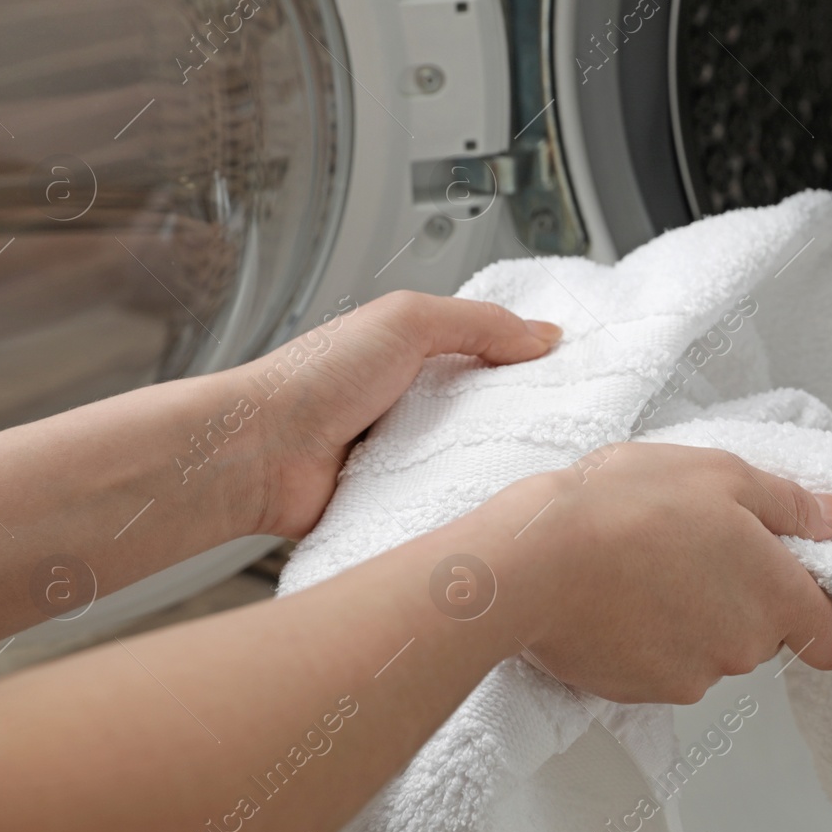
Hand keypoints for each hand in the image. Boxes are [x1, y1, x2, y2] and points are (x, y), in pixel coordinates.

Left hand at [236, 291, 562, 538]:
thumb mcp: (406, 321)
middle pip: (486, 415)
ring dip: (491, 469)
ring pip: (468, 463)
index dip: (527, 365)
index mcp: (412, 355)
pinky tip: (487, 510)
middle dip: (520, 424)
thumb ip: (478, 322)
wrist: (257, 453)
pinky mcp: (391, 505)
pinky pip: (440, 505)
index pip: (487, 357)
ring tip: (536, 476)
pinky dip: (459, 507)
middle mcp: (409, 405)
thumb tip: (543, 334)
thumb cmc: (313, 379)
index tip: (574, 378)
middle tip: (568, 434)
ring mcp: (401, 458)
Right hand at [475, 444, 831, 704]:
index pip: (830, 638)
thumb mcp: (720, 474)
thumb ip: (790, 503)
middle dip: (737, 596)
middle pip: (762, 635)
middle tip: (689, 543)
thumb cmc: (629, 506)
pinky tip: (611, 596)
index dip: (816, 609)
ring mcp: (689, 678)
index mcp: (775, 596)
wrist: (535, 562)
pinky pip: (657, 666)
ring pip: (707, 650)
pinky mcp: (637, 694)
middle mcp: (743, 650)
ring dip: (687, 615)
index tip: (785, 577)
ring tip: (639, 564)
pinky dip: (642, 637)